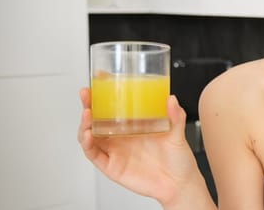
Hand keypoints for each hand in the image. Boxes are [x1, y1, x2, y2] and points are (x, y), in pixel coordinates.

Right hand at [77, 87, 204, 206]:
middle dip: (88, 105)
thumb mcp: (177, 133)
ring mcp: (114, 151)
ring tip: (87, 113)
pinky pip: (94, 154)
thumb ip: (175, 116)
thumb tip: (171, 99)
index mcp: (133, 126)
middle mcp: (120, 137)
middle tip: (87, 94)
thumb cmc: (177, 159)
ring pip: (90, 135)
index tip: (99, 78)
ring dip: (84, 124)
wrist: (179, 184)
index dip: (104, 94)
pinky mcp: (111, 166)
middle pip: (97, 119)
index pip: (113, 107)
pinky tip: (88, 135)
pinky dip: (87, 144)